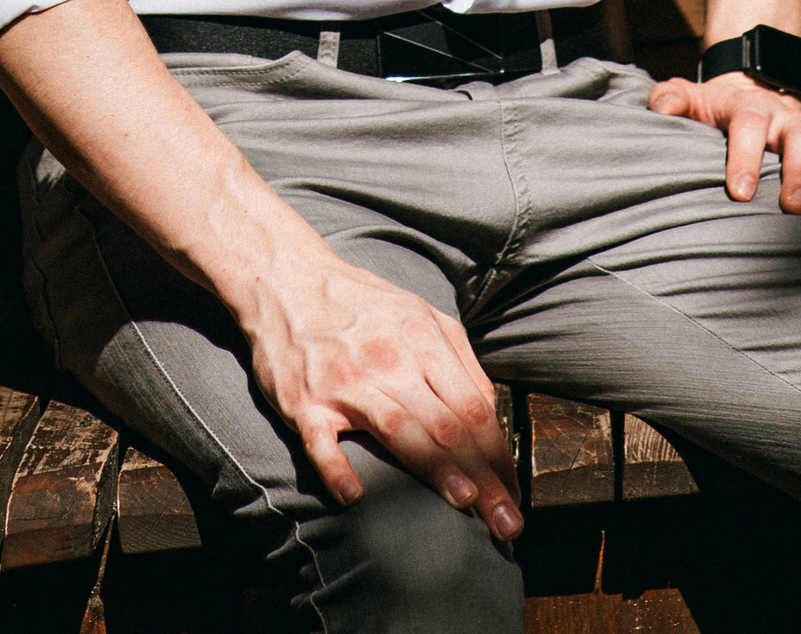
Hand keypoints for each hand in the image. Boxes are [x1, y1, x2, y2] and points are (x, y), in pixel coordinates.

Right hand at [236, 236, 522, 539]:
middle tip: (507, 521)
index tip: (514, 495)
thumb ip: (458, 359)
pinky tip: (352, 494)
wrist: (285, 278)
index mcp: (421, 339)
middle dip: (483, 476)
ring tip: (465, 502)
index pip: (473, 407)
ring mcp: (345, 382)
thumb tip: (490, 412)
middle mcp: (388, 359)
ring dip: (435, 468)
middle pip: (446, 425)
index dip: (499, 456)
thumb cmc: (360, 304)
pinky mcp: (303, 401)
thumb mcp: (420, 312)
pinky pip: (321, 440)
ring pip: (399, 429)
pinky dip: (335, 467)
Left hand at [646, 66, 800, 211]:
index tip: (738, 191)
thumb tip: (660, 107)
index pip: (749, 125)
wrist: (753, 96)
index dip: (745, 156)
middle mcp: (787, 122)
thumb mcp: (692, 98)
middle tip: (792, 207)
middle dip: (799, 171)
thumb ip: (672, 99)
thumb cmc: (718, 111)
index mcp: (750, 108)